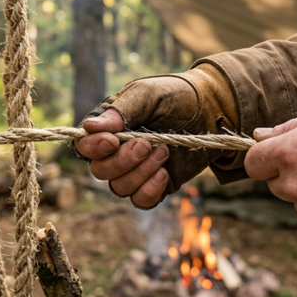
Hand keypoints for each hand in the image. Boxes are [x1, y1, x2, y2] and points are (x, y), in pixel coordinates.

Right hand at [74, 66, 238, 208]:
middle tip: (148, 143)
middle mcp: (115, 152)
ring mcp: (134, 171)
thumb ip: (120, 111)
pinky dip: (150, 190)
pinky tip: (165, 173)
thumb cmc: (176, 96)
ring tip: (164, 150)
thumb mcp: (147, 95)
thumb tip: (89, 127)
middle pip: (100, 171)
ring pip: (119, 188)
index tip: (114, 140)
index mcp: (108, 127)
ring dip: (141, 172)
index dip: (94, 148)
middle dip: (123, 161)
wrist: (211, 110)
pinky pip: (140, 201)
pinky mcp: (154, 185)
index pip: (84, 146)